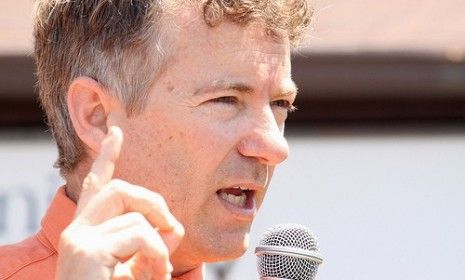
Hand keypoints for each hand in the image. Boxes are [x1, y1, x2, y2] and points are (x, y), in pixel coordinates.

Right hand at [56, 126, 183, 279]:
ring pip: (134, 214)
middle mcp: (78, 232)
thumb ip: (151, 242)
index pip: (98, 187)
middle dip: (152, 202)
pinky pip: (138, 235)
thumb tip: (172, 226)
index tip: (116, 132)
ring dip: (159, 242)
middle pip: (119, 189)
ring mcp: (79, 240)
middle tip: (172, 229)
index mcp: (90, 233)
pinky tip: (155, 277)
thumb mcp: (140, 268)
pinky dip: (157, 255)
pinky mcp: (86, 251)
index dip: (107, 158)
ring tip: (161, 271)